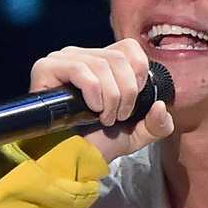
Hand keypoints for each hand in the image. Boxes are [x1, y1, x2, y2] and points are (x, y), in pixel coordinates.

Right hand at [28, 39, 173, 160]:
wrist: (70, 160)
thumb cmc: (97, 143)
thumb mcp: (136, 134)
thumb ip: (158, 124)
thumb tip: (160, 106)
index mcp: (102, 63)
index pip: (129, 47)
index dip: (139, 70)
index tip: (135, 100)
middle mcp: (81, 56)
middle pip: (118, 58)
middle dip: (127, 92)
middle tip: (118, 116)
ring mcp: (62, 60)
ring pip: (101, 64)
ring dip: (110, 97)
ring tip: (104, 118)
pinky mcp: (46, 68)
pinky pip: (79, 69)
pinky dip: (93, 92)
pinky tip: (91, 109)